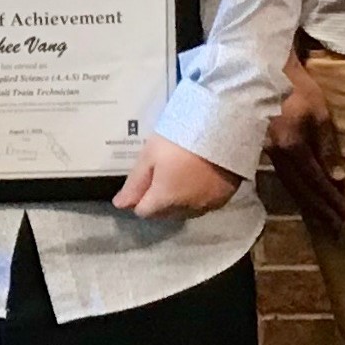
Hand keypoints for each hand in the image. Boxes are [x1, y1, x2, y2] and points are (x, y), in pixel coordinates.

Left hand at [113, 135, 244, 220]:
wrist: (222, 131)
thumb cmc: (179, 140)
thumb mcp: (150, 156)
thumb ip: (134, 183)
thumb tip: (120, 205)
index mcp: (165, 200)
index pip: (144, 212)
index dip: (139, 199)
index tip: (142, 182)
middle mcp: (187, 209)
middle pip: (164, 214)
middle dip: (157, 201)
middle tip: (158, 176)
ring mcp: (208, 205)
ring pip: (184, 211)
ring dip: (177, 201)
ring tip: (178, 176)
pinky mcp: (224, 198)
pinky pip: (204, 205)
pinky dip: (197, 197)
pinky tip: (197, 179)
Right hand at [267, 49, 344, 234]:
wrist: (262, 70)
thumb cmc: (296, 87)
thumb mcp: (319, 113)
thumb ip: (327, 146)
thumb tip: (337, 178)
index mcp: (292, 145)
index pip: (315, 179)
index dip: (330, 197)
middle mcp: (277, 155)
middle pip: (300, 189)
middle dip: (319, 209)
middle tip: (336, 229)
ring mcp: (267, 153)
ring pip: (290, 185)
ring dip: (308, 204)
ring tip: (323, 220)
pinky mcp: (264, 148)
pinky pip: (282, 175)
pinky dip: (296, 190)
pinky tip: (303, 198)